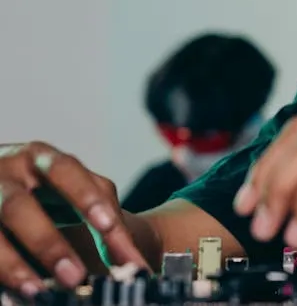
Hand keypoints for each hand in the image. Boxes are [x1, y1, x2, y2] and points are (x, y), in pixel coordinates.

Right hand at [0, 142, 147, 295]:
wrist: (0, 191)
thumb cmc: (47, 191)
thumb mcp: (73, 189)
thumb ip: (102, 213)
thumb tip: (130, 257)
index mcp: (39, 157)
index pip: (65, 171)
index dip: (86, 197)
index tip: (109, 227)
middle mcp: (5, 173)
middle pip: (20, 207)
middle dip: (48, 244)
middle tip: (76, 275)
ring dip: (15, 265)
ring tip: (40, 292)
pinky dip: (2, 270)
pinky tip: (19, 289)